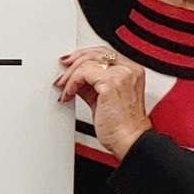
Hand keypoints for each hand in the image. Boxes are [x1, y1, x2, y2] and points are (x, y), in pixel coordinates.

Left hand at [54, 43, 150, 160]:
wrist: (129, 140)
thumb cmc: (121, 126)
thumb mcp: (104, 99)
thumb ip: (92, 85)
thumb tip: (75, 79)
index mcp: (131, 71)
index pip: (104, 53)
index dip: (83, 56)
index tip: (69, 65)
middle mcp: (128, 70)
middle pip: (95, 53)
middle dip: (74, 62)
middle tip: (62, 75)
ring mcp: (121, 75)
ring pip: (87, 62)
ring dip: (70, 75)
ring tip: (64, 89)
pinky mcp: (111, 83)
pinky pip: (83, 74)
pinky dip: (71, 83)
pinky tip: (69, 94)